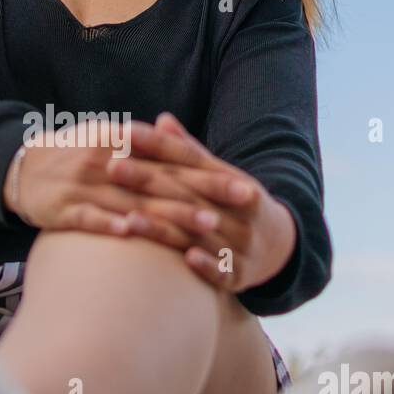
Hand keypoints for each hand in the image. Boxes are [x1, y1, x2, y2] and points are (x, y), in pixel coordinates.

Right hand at [2, 118, 220, 237]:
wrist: (20, 168)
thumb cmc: (74, 155)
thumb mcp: (109, 141)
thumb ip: (144, 145)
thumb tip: (181, 143)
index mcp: (121, 142)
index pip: (173, 159)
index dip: (209, 173)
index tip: (243, 185)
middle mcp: (106, 162)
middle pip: (161, 181)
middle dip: (202, 194)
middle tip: (238, 205)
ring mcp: (84, 186)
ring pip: (133, 203)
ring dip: (169, 215)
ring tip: (202, 226)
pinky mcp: (63, 210)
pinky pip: (90, 220)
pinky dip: (111, 226)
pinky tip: (134, 235)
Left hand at [103, 112, 297, 293]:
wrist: (280, 246)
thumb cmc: (234, 203)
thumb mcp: (220, 176)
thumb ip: (190, 153)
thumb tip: (162, 119)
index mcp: (233, 180)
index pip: (190, 159)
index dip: (158, 145)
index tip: (126, 133)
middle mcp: (239, 210)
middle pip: (188, 194)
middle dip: (149, 181)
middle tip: (113, 168)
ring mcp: (241, 243)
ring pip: (199, 233)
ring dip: (164, 227)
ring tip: (129, 218)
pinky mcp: (240, 275)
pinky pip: (224, 271)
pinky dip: (208, 265)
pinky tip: (188, 259)